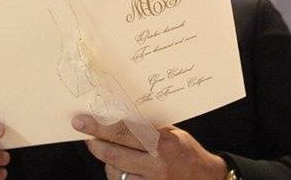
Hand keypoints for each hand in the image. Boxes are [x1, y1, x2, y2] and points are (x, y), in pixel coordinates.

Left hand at [72, 115, 227, 179]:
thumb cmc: (187, 152)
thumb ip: (149, 127)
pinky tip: (122, 168)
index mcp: (163, 142)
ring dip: (107, 163)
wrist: (208, 179)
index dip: (100, 127)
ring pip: (117, 174)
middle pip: (115, 155)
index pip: (124, 132)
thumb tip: (118, 116)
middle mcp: (158, 164)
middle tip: (87, 136)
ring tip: (109, 152)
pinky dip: (118, 176)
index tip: (82, 122)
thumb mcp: (173, 133)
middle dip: (96, 145)